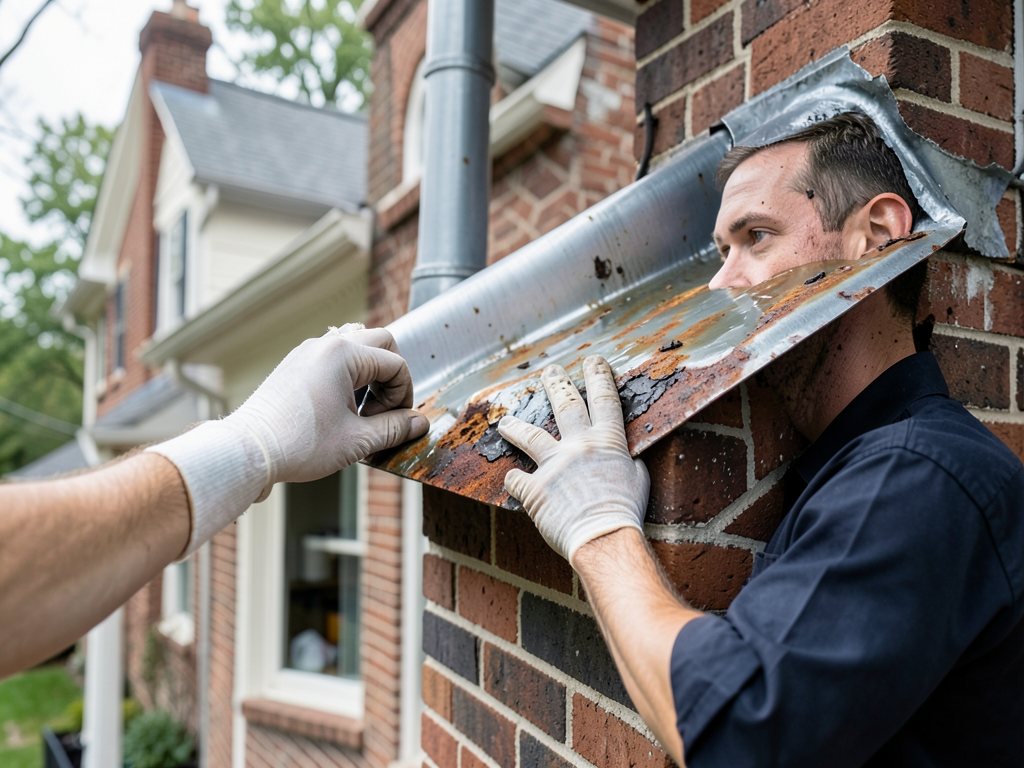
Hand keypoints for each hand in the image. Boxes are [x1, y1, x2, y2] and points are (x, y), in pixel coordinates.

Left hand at [148, 326, 427, 555]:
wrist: (248, 451)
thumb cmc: (300, 445)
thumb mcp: (358, 441)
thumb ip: (395, 428)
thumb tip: (420, 423)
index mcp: (345, 354)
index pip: (395, 364)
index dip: (404, 395)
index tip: (397, 422)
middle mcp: (326, 344)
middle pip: (380, 342)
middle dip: (391, 377)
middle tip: (385, 409)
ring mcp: (308, 351)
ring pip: (357, 346)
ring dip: (370, 373)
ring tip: (362, 409)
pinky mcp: (295, 363)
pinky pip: (334, 356)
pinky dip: (348, 375)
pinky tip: (342, 407)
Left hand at [498, 355, 649, 564]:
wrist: (603, 540)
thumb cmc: (624, 514)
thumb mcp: (639, 481)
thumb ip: (629, 463)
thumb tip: (627, 458)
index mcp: (607, 442)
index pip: (604, 400)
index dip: (599, 377)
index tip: (593, 361)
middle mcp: (578, 446)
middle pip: (565, 405)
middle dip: (557, 384)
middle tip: (550, 371)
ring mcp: (553, 465)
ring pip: (529, 435)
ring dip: (516, 426)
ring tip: (506, 422)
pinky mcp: (534, 488)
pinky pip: (516, 478)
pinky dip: (514, 479)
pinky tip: (511, 480)